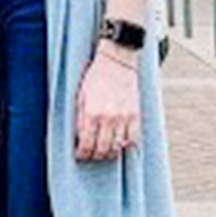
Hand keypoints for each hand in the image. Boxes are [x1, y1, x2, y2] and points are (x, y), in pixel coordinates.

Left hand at [74, 46, 141, 161]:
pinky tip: (121, 143)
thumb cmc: (97, 76)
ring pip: (117, 148)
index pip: (86, 144)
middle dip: (95, 155)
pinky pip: (133, 140)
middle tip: (92, 155)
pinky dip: (127, 145)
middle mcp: (108, 118)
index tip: (80, 155)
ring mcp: (124, 118)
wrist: (117, 61)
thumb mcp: (81, 95)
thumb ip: (80, 118)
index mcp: (92, 112)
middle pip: (102, 150)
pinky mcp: (135, 116)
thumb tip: (80, 137)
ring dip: (110, 152)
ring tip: (105, 151)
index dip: (82, 154)